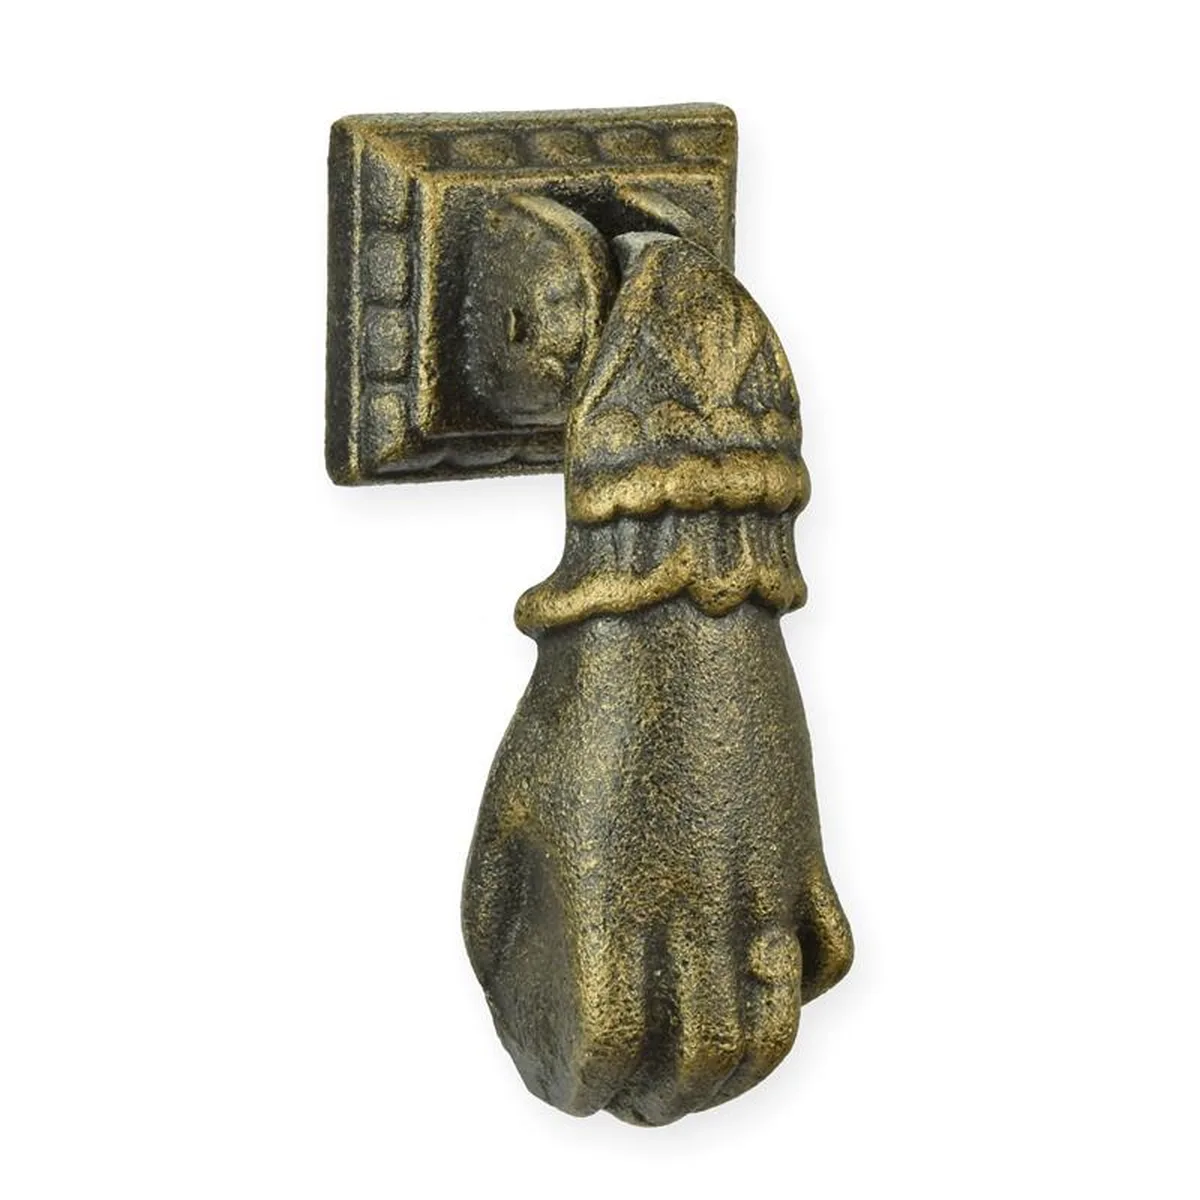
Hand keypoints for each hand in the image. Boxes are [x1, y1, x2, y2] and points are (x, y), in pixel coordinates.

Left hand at [462, 600, 851, 1124]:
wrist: (665, 622)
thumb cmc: (570, 717)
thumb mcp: (503, 820)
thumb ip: (498, 931)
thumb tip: (519, 1011)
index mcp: (601, 900)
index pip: (601, 1052)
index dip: (570, 1082)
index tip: (560, 1072)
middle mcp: (688, 907)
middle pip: (695, 1068)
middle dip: (654, 1102)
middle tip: (627, 1087)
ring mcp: (757, 883)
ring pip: (770, 1036)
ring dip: (730, 1076)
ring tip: (694, 1065)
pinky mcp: (800, 851)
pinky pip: (825, 959)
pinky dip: (793, 996)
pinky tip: (750, 975)